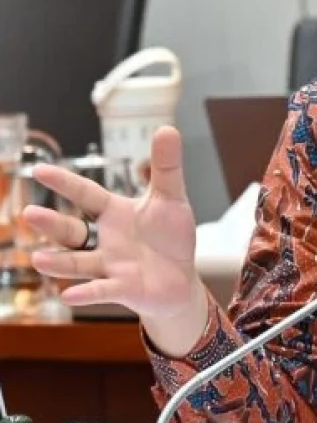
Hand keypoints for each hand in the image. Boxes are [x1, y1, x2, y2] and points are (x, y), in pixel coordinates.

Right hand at [23, 126, 208, 354]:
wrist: (181, 278)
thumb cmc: (170, 237)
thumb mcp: (171, 198)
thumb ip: (166, 167)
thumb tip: (166, 127)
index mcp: (115, 213)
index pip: (86, 194)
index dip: (65, 183)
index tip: (39, 169)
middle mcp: (106, 240)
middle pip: (73, 231)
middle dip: (52, 224)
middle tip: (29, 213)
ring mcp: (111, 266)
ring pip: (78, 264)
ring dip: (59, 263)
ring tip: (38, 259)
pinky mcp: (123, 289)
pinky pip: (102, 291)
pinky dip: (87, 293)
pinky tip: (69, 295)